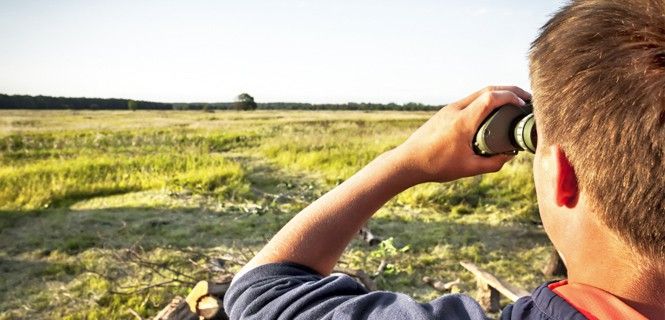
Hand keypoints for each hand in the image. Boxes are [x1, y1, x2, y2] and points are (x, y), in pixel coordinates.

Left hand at [393, 86, 531, 183]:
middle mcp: (456, 109)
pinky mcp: (445, 113)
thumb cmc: (436, 165)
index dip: (511, 97)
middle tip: (527, 98)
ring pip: (477, 93)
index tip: (524, 104)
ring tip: (513, 103)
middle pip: (487, 89)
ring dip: (497, 94)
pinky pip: (469, 100)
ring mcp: (449, 109)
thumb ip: (493, 163)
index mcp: (463, 120)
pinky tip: (492, 110)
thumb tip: (510, 156)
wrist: (407, 161)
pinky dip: (485, 100)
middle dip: (509, 90)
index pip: (491, 97)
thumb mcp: (469, 169)